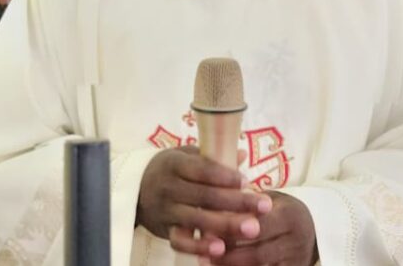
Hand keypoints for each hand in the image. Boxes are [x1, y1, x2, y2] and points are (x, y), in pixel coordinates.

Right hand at [137, 147, 271, 258]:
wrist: (137, 188)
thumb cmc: (171, 169)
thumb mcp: (186, 156)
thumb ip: (212, 157)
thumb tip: (242, 154)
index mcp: (175, 164)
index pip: (202, 169)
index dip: (225, 176)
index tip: (247, 181)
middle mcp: (169, 187)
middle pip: (204, 195)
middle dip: (237, 202)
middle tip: (264, 206)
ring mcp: (166, 210)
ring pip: (196, 219)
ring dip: (225, 226)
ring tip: (250, 230)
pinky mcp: (165, 230)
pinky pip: (181, 242)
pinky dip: (199, 248)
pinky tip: (221, 249)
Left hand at [211, 192, 316, 265]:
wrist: (314, 228)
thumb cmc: (280, 210)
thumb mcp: (268, 200)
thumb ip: (245, 204)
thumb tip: (210, 211)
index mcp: (288, 214)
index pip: (258, 225)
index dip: (231, 231)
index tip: (207, 235)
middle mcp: (296, 239)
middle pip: (259, 253)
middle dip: (229, 256)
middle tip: (204, 256)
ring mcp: (297, 260)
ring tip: (210, 264)